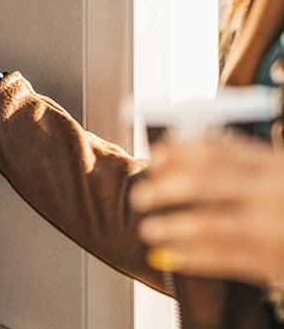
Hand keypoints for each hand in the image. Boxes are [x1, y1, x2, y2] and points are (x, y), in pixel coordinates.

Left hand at [130, 135, 283, 285]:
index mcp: (272, 163)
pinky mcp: (274, 263)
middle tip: (141, 195)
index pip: (213, 150)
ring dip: (172, 227)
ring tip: (149, 228)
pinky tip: (171, 255)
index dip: (177, 153)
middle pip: (203, 182)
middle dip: (164, 188)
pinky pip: (224, 260)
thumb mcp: (278, 171)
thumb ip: (242, 162)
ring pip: (209, 225)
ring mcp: (272, 228)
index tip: (155, 158)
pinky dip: (192, 257)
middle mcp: (271, 192)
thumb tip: (179, 154)